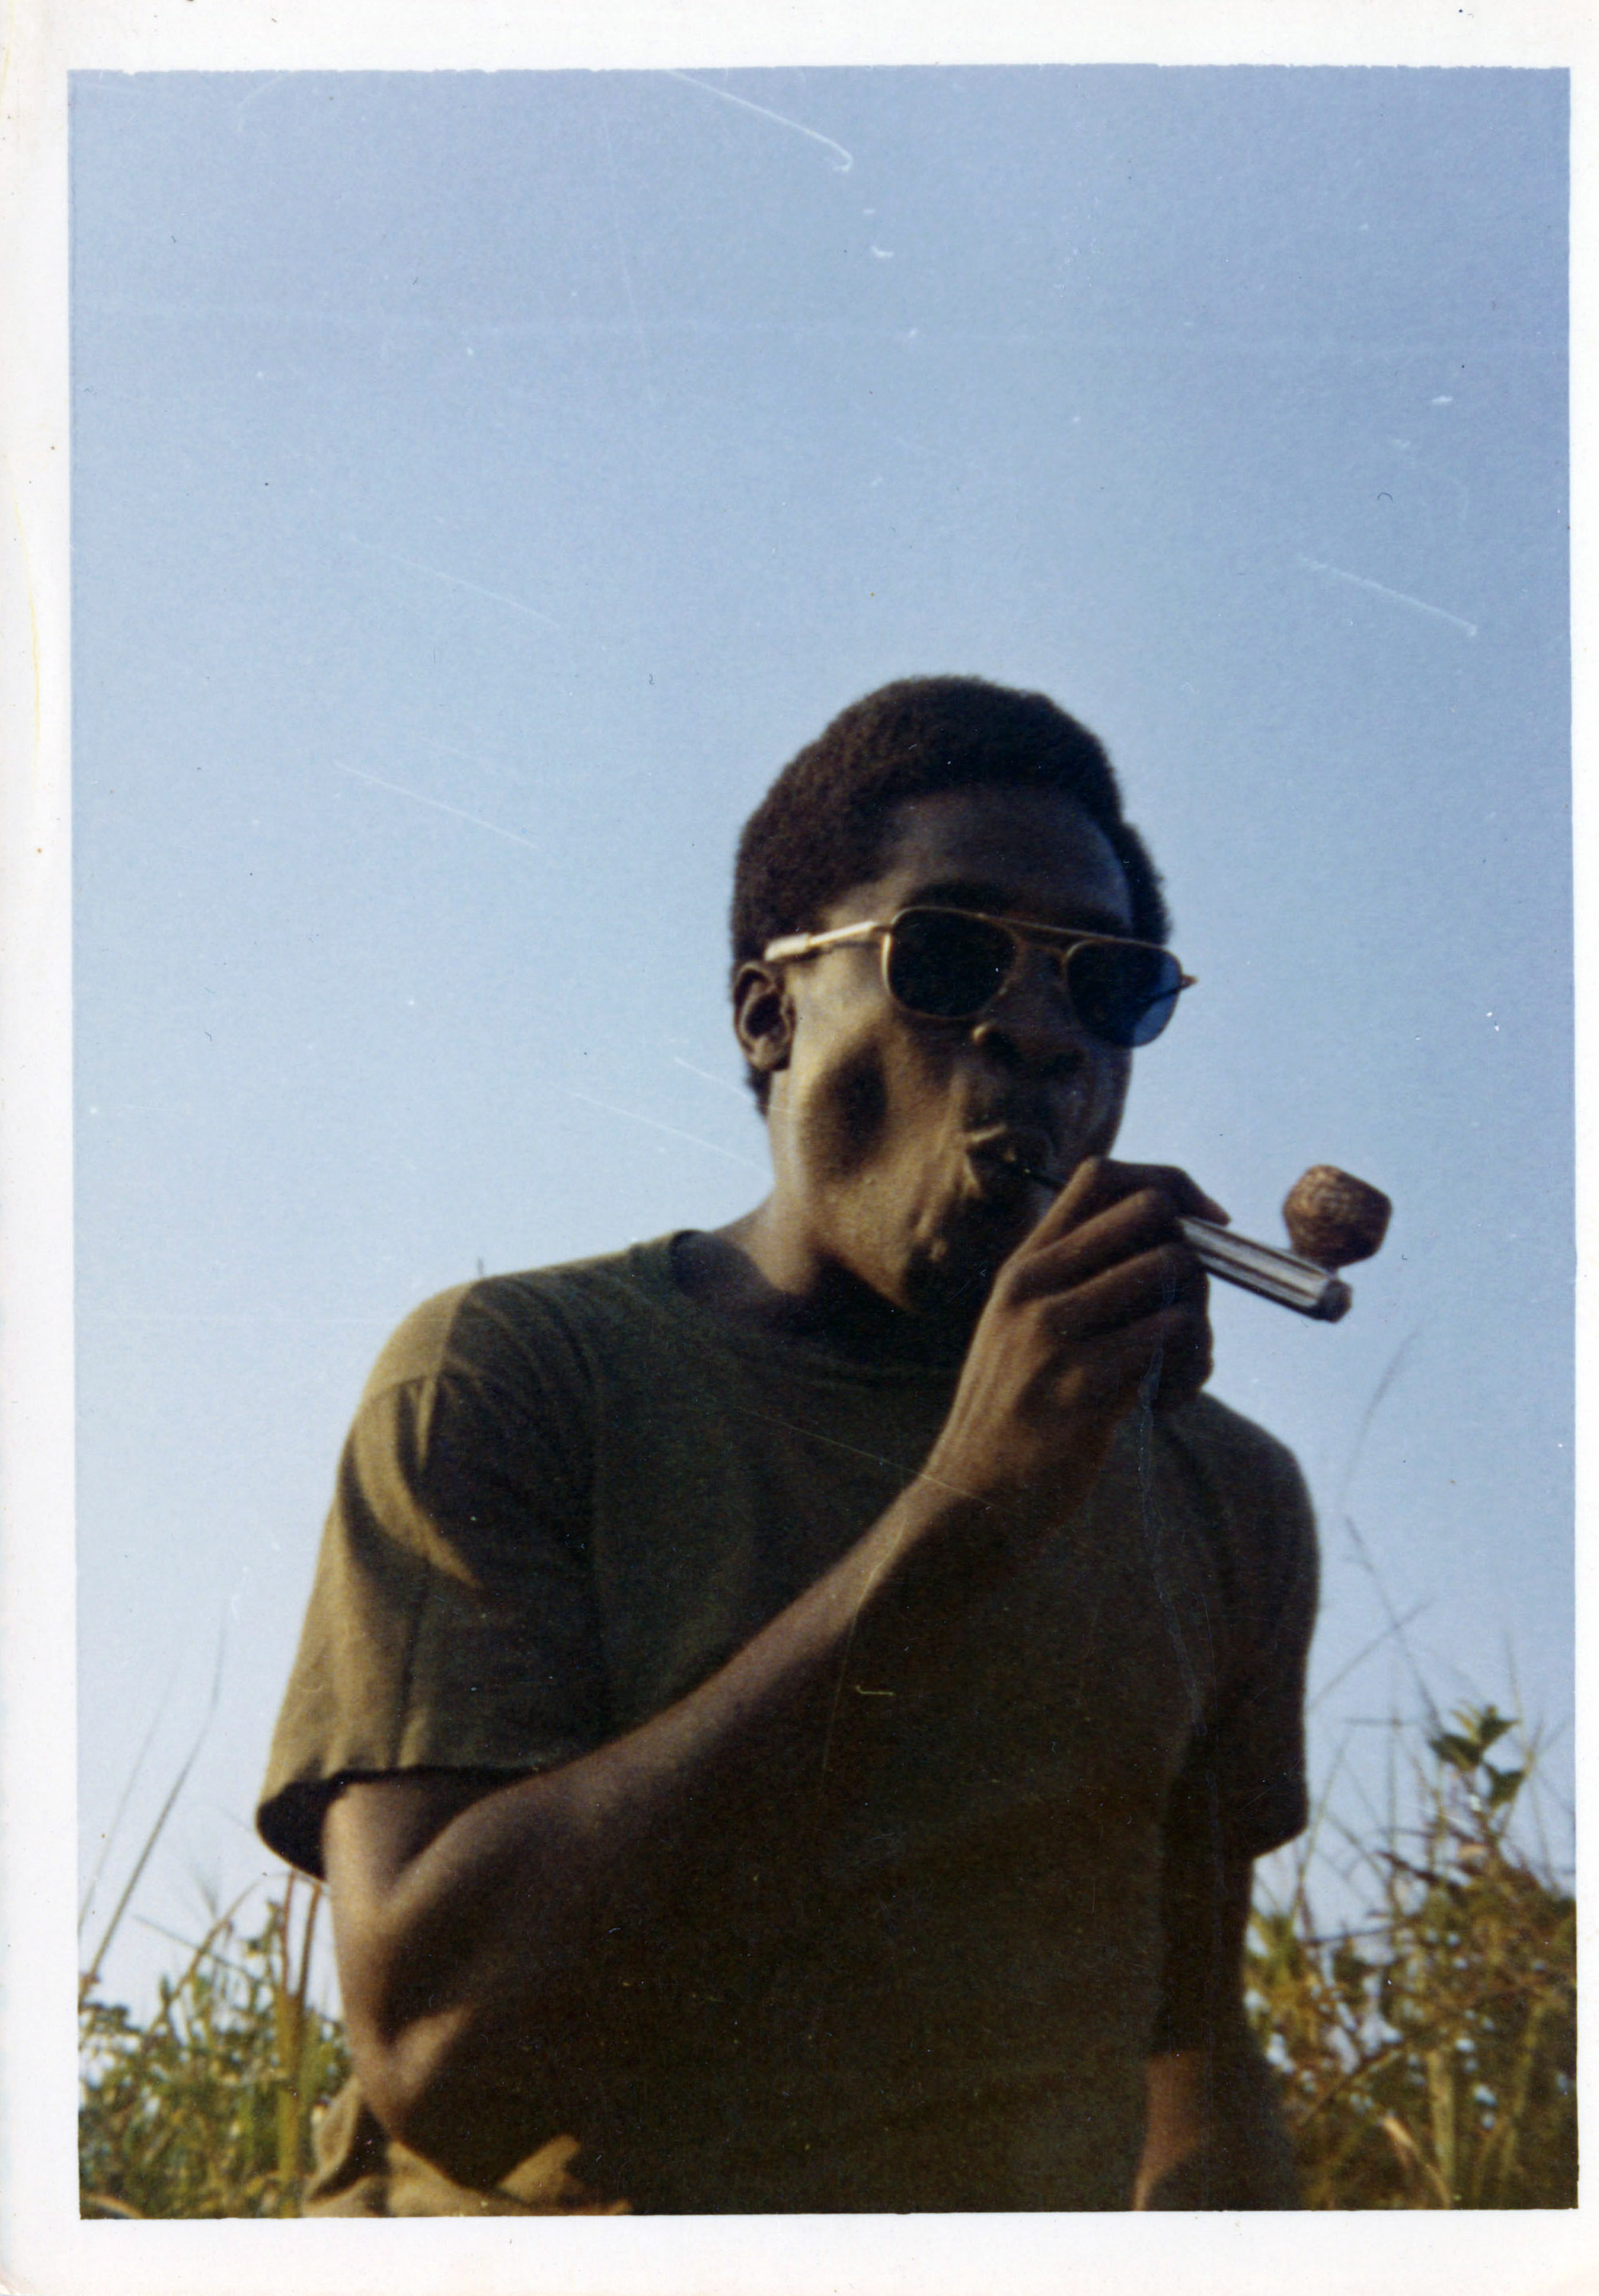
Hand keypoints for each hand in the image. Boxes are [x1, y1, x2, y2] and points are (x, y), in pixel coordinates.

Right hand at [919, 1157, 1223, 1533]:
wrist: (974, 1497)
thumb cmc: (1016, 1412)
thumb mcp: (1022, 1327)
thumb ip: (1076, 1280)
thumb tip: (1174, 1243)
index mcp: (1023, 1265)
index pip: (1103, 1175)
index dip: (1170, 1185)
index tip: (1204, 1223)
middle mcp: (1034, 1285)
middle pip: (1151, 1213)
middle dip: (1195, 1255)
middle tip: (1188, 1311)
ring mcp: (1055, 1333)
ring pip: (1173, 1270)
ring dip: (1199, 1321)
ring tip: (1180, 1366)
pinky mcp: (1084, 1385)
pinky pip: (1173, 1336)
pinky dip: (1191, 1367)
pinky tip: (1165, 1403)